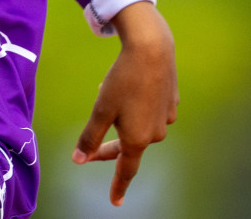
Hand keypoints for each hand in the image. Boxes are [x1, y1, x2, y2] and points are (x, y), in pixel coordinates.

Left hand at [72, 1, 178, 206]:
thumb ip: (90, 138)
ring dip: (122, 117)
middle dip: (110, 144)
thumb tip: (79, 160)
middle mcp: (156, 133)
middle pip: (129, 146)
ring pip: (139, 125)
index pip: (125, 170)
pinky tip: (131, 86)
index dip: (118, 186)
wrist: (152, 48)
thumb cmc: (123, 80)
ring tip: (109, 92)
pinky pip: (150, 110)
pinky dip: (137, 104)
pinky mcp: (172, 101)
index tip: (115, 201)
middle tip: (93, 147)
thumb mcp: (101, 110)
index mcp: (137, 139)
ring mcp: (167, 117)